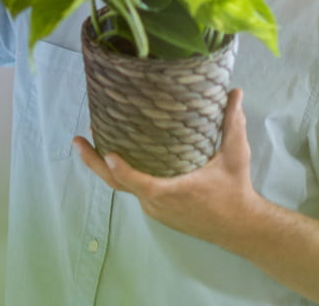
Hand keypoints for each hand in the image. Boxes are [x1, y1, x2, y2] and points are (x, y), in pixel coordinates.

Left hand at [73, 89, 258, 246]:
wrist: (240, 227)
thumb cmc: (234, 190)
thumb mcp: (236, 155)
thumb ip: (232, 122)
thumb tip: (235, 90)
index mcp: (172, 191)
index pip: (140, 183)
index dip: (123, 170)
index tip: (107, 153)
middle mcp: (157, 204)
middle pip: (119, 184)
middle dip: (95, 161)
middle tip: (78, 139)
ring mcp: (155, 209)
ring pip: (123, 186)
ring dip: (105, 165)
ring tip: (92, 137)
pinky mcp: (157, 210)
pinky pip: (132, 189)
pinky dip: (120, 172)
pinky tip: (116, 153)